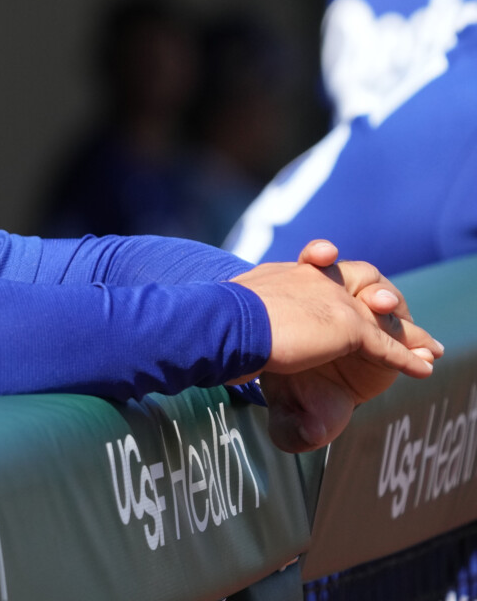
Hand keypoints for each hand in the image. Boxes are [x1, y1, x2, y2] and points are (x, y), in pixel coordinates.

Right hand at [231, 240, 443, 452]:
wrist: (227, 325)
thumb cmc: (216, 325)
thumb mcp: (235, 319)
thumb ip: (247, 327)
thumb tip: (234, 354)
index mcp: (284, 276)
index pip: (318, 275)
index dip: (335, 287)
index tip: (343, 297)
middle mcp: (313, 279)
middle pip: (358, 282)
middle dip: (379, 298)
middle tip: (392, 311)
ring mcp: (334, 300)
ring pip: (379, 315)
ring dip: (405, 331)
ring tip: (426, 345)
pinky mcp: (349, 326)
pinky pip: (386, 344)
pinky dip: (406, 357)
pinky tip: (423, 368)